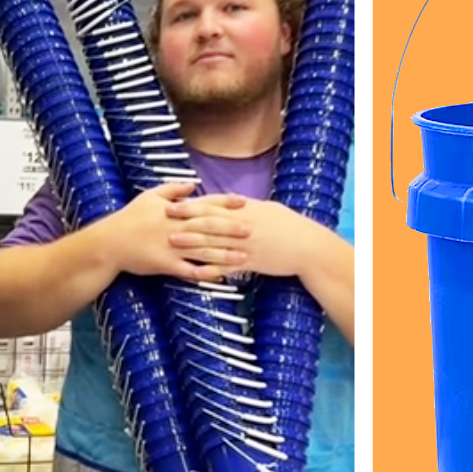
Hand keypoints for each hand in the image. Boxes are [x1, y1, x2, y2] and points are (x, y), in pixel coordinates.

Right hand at [90, 181, 251, 281]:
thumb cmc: (129, 218)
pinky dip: (205, 274)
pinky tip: (221, 277)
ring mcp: (171, 247)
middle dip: (231, 229)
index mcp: (174, 210)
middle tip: (253, 230)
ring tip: (245, 257)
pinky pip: (188, 271)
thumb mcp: (149, 196)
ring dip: (225, 254)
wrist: (108, 242)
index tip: (244, 203)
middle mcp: (175, 227)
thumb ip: (173, 189)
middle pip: (209, 227)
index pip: (204, 204)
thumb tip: (194, 183)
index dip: (225, 203)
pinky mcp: (165, 264)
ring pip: (203, 250)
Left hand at [167, 197, 344, 279]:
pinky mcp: (251, 262)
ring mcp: (245, 245)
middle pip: (209, 221)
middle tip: (165, 218)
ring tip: (173, 242)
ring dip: (191, 242)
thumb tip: (232, 200)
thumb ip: (247, 206)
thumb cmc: (289, 226)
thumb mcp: (268, 209)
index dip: (193, 204)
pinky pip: (227, 266)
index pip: (215, 205)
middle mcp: (243, 226)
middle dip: (185, 219)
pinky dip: (210, 269)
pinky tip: (195, 272)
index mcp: (246, 211)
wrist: (307, 247)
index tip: (175, 203)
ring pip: (214, 242)